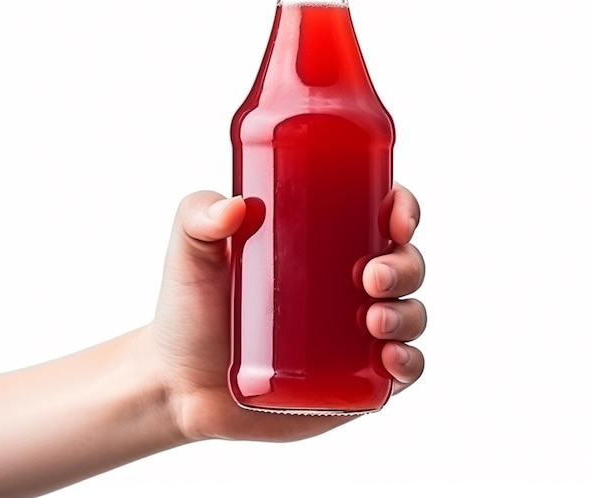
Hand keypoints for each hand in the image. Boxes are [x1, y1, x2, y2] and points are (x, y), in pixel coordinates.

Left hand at [147, 183, 425, 442]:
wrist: (179, 383)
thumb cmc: (190, 309)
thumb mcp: (190, 253)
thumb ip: (197, 216)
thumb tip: (234, 207)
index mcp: (321, 242)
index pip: (378, 214)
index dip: (403, 209)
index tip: (396, 220)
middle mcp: (345, 284)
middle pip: (404, 262)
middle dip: (404, 265)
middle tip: (371, 277)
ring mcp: (354, 333)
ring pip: (410, 313)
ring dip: (407, 314)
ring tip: (374, 322)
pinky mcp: (354, 378)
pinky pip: (401, 370)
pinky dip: (410, 363)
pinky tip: (392, 361)